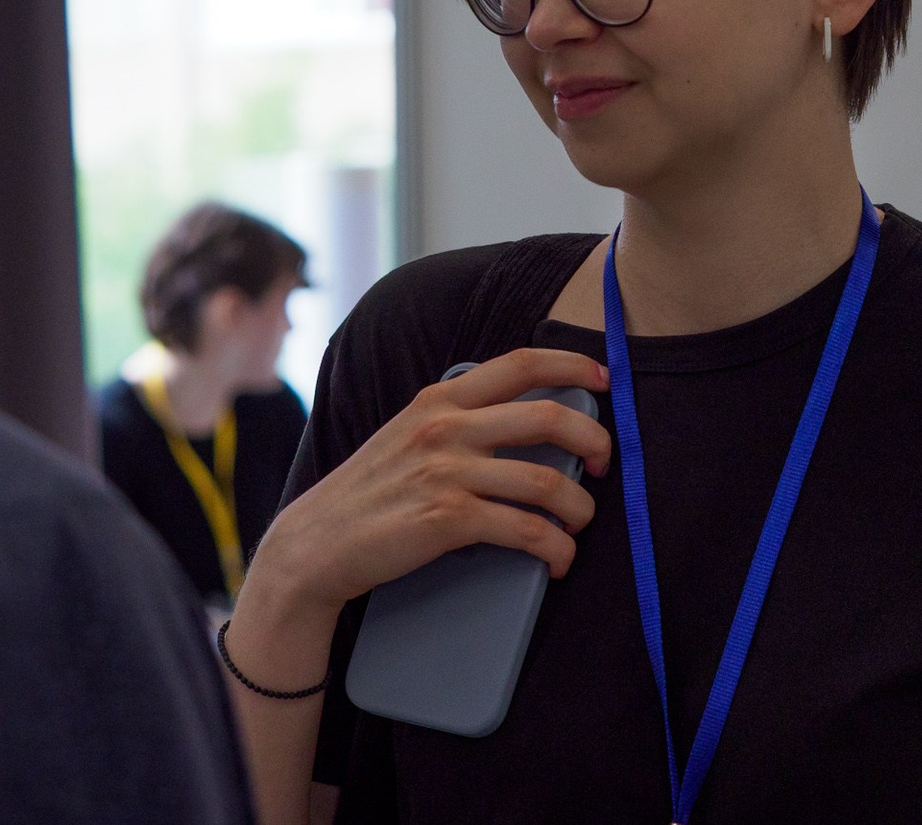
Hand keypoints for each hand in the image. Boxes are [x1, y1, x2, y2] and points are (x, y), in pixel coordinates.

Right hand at [248, 348, 612, 627]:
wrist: (316, 544)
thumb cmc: (370, 493)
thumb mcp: (409, 434)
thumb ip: (459, 420)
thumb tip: (526, 420)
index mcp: (440, 397)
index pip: (520, 363)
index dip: (572, 364)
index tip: (605, 379)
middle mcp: (446, 427)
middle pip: (548, 418)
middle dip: (593, 439)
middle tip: (605, 462)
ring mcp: (446, 473)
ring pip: (545, 481)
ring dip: (580, 507)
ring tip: (581, 524)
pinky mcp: (446, 520)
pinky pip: (525, 529)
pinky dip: (555, 547)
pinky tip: (559, 558)